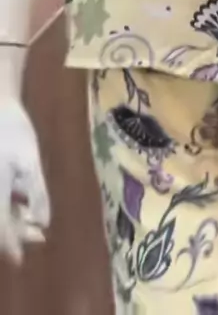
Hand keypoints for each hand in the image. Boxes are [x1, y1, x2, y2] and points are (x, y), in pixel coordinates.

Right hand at [0, 98, 49, 263]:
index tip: (21, 258)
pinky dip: (6, 205)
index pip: (0, 227)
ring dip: (10, 219)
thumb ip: (37, 193)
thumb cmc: (13, 130)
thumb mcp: (30, 161)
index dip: (11, 243)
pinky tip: (20, 203)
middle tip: (38, 235)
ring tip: (32, 221)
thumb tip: (43, 222)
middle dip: (14, 231)